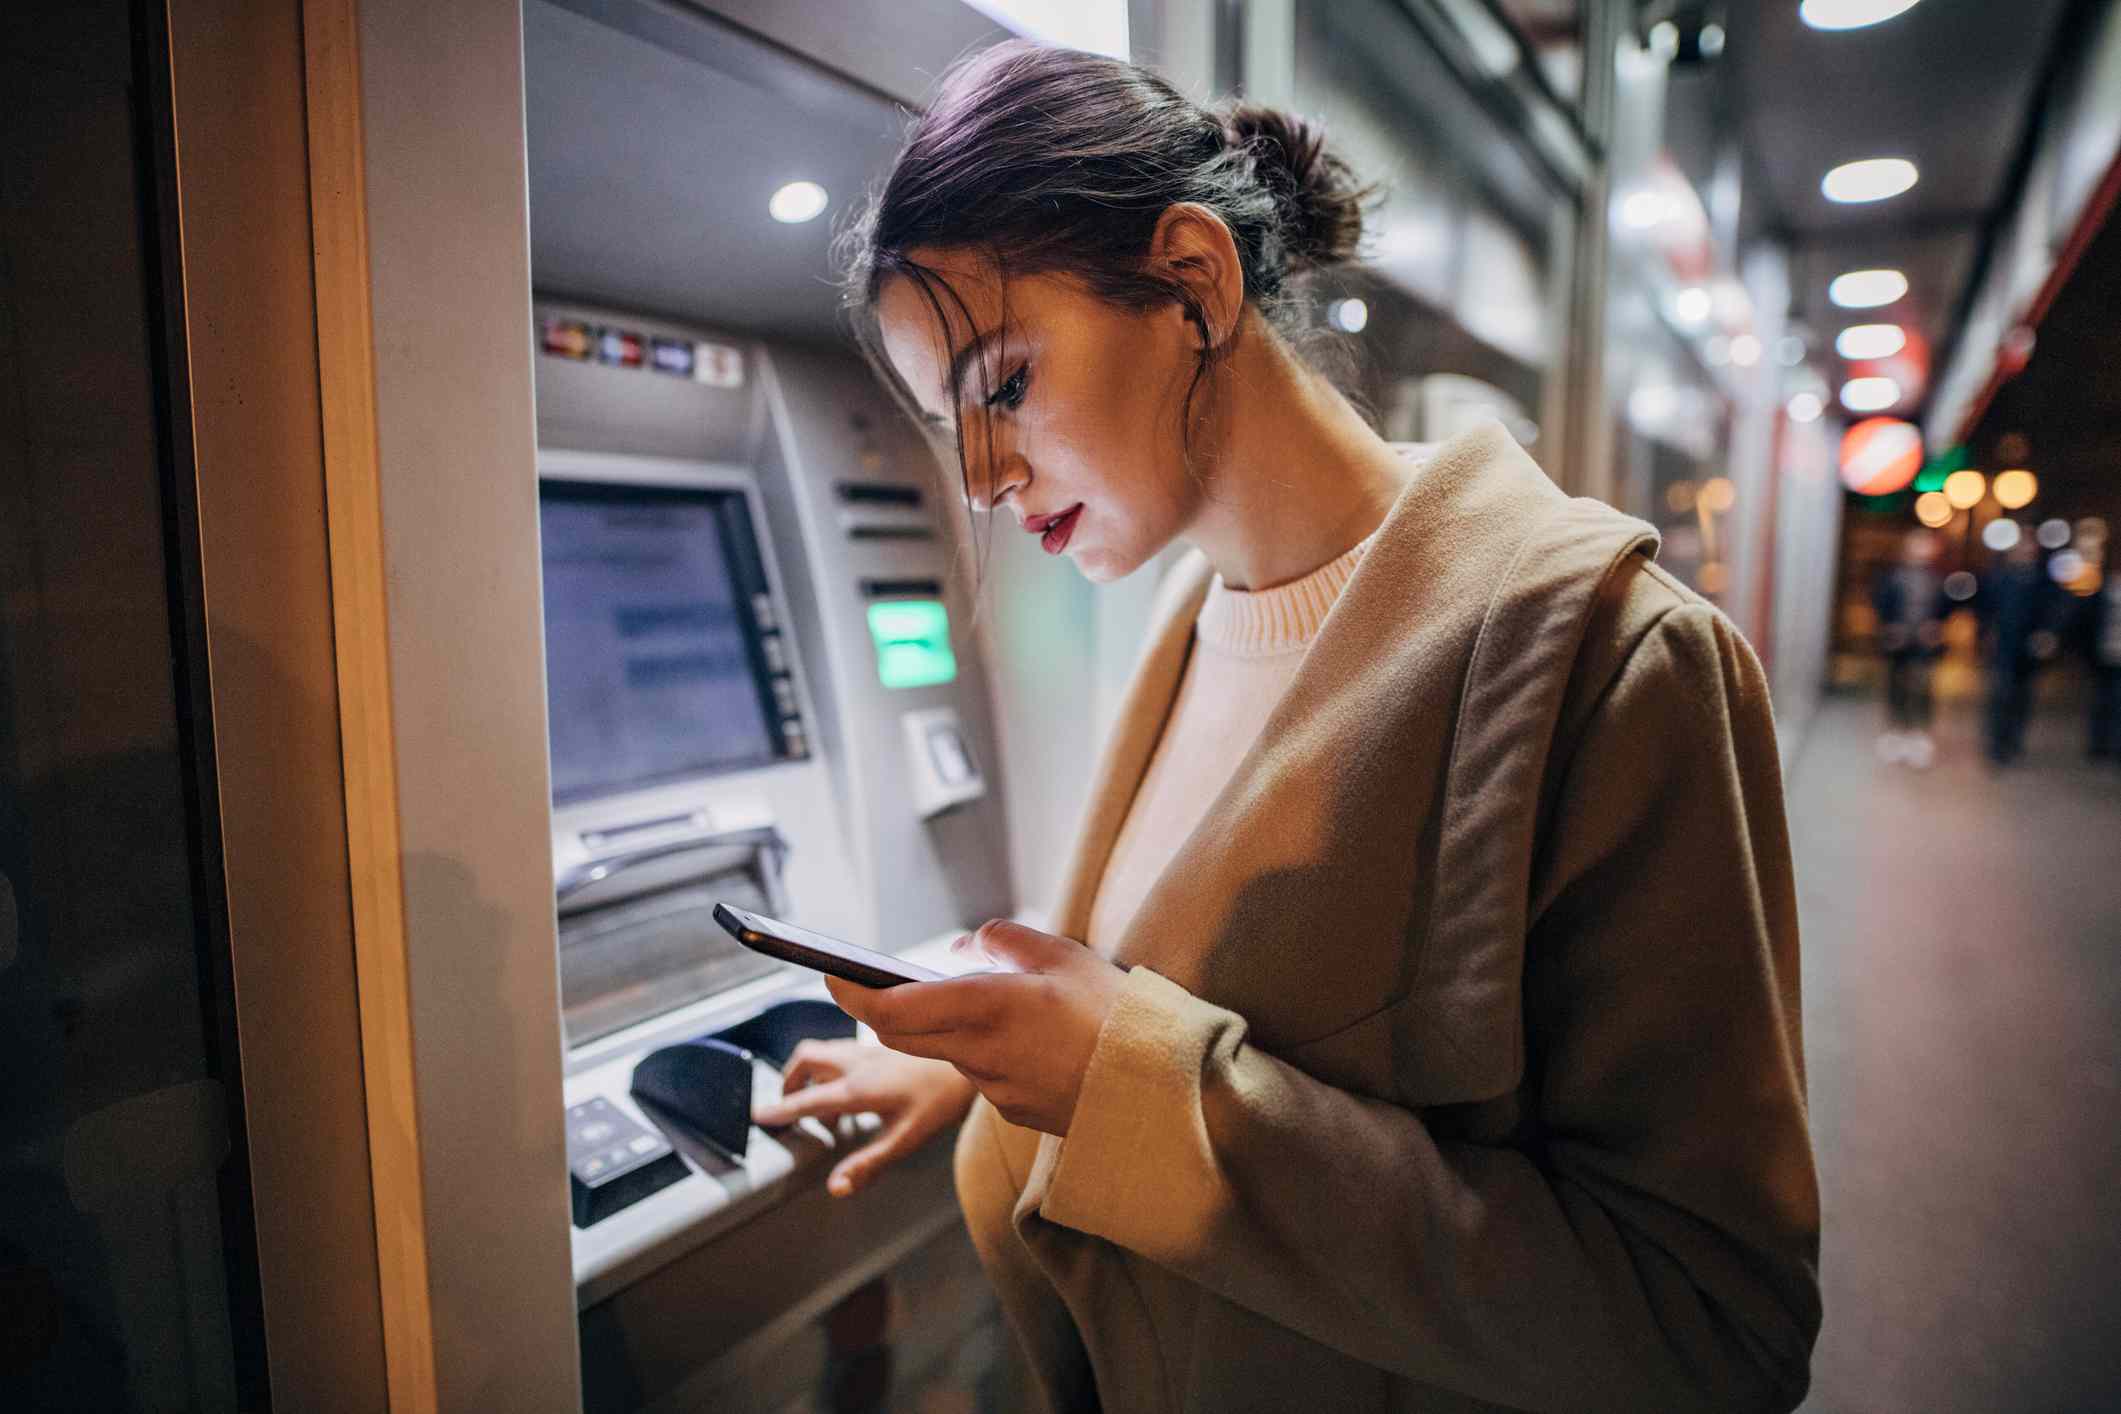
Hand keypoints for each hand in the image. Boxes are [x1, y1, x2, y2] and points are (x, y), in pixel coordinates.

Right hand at [750, 1039, 974, 1196]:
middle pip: (805, 1059)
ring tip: (820, 1104)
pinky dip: (831, 1067)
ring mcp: (867, 1048)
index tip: (759, 1117)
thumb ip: (867, 1165)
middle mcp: (856, 1063)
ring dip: (809, 1072)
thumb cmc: (940, 1100)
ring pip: (822, 1050)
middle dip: (788, 1081)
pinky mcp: (879, 1043)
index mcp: (858, 1089)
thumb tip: (835, 1188)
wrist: (969, 1056)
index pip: (807, 1100)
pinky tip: (850, 1090)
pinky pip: (841, 1050)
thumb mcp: (905, 1140)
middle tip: (786, 1105)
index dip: (780, 1110)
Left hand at [822, 919, 1127, 1137]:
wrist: (1160, 1089)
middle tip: (881, 981)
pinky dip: (984, 1052)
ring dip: (946, 1028)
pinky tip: (1027, 1040)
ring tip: (994, 1002)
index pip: (892, 1007)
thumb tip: (960, 951)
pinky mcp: (1010, 1110)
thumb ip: (1001, 941)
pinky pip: (979, 1074)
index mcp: (988, 1007)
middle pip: (902, 1034)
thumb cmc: (1115, 1014)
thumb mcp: (1062, 954)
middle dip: (883, 1009)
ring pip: (945, 1052)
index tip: (831, 973)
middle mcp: (979, 1053)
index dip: (852, 992)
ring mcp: (992, 1089)